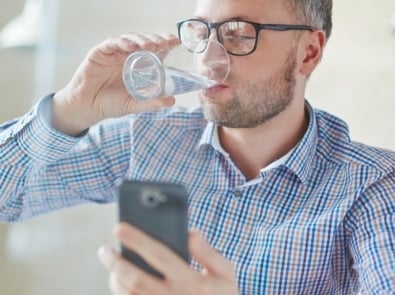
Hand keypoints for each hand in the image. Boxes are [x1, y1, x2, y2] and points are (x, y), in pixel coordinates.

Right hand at [52, 33, 178, 134]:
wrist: (88, 107)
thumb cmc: (111, 104)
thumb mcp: (135, 104)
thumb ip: (151, 103)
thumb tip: (172, 101)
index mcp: (138, 65)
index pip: (154, 50)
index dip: (165, 43)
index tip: (175, 42)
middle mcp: (128, 56)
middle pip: (144, 41)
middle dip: (155, 39)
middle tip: (164, 43)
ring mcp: (114, 53)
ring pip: (130, 39)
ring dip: (141, 40)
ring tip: (150, 45)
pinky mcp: (100, 52)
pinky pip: (111, 43)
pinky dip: (121, 42)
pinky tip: (129, 46)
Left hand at [98, 223, 238, 294]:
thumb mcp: (225, 274)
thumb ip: (208, 253)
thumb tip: (191, 232)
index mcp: (190, 281)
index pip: (159, 255)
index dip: (138, 240)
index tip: (119, 227)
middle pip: (136, 279)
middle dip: (116, 262)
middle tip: (103, 250)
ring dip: (116, 280)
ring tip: (111, 265)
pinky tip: (120, 284)